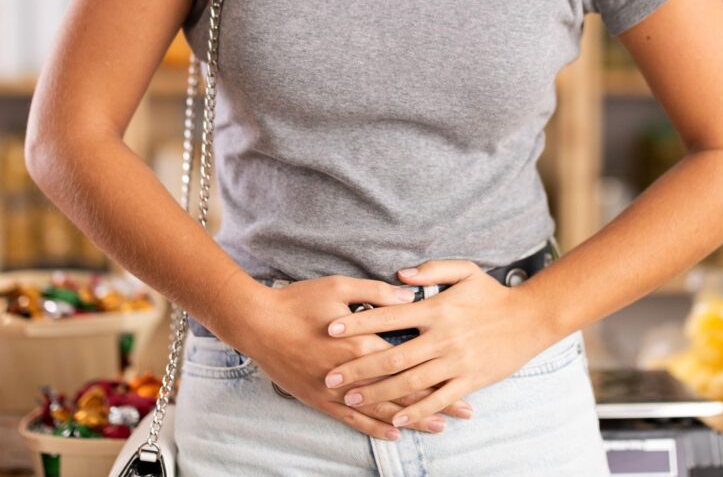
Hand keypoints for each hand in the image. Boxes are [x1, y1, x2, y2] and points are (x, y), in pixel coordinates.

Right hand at [233, 275, 476, 440]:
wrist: (256, 325)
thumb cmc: (297, 301)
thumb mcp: (338, 288)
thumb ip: (376, 294)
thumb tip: (411, 297)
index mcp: (361, 343)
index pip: (409, 361)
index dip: (438, 372)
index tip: (465, 377)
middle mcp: (352, 372)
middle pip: (403, 391)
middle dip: (437, 402)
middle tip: (465, 410)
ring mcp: (336, 390)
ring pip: (381, 411)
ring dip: (412, 419)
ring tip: (440, 426)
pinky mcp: (320, 400)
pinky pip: (352, 419)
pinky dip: (375, 428)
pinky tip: (394, 433)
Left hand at [319, 259, 556, 433]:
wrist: (531, 319)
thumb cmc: (494, 294)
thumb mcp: (466, 271)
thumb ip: (431, 270)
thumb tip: (398, 275)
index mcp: (437, 309)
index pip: (388, 316)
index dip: (358, 323)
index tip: (331, 329)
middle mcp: (443, 337)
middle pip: (392, 355)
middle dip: (358, 367)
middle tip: (330, 375)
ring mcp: (456, 362)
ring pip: (410, 382)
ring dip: (378, 392)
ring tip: (352, 398)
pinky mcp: (469, 381)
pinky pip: (438, 399)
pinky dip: (416, 411)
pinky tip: (396, 419)